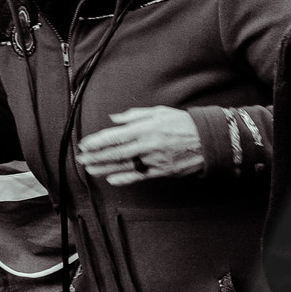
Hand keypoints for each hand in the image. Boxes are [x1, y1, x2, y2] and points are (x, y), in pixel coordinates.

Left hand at [77, 107, 204, 186]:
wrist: (209, 141)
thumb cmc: (184, 124)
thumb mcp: (159, 112)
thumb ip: (134, 116)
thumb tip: (114, 119)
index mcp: (145, 129)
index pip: (115, 136)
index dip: (97, 142)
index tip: (84, 145)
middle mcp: (148, 145)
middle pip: (115, 153)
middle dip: (96, 157)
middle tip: (81, 159)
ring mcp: (155, 160)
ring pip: (124, 166)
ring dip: (105, 168)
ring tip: (91, 169)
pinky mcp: (163, 171)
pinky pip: (140, 176)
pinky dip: (125, 178)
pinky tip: (112, 179)